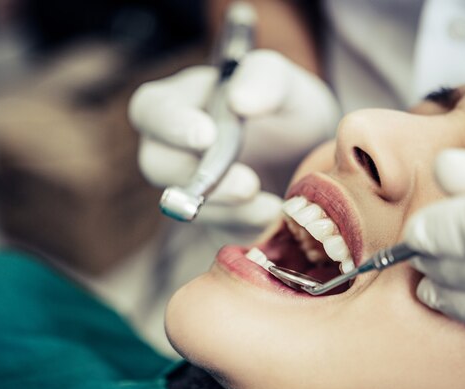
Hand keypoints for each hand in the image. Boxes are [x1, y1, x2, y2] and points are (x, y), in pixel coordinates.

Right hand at [128, 49, 339, 227]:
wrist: (313, 161)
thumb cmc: (288, 112)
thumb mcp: (288, 86)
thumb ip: (266, 80)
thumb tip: (239, 100)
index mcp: (184, 101)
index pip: (152, 109)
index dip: (171, 125)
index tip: (208, 136)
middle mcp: (176, 147)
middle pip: (156, 164)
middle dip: (199, 178)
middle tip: (248, 184)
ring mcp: (191, 189)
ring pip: (184, 204)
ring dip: (227, 208)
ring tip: (271, 205)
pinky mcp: (214, 222)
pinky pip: (217, 231)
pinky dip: (246, 226)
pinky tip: (275, 216)